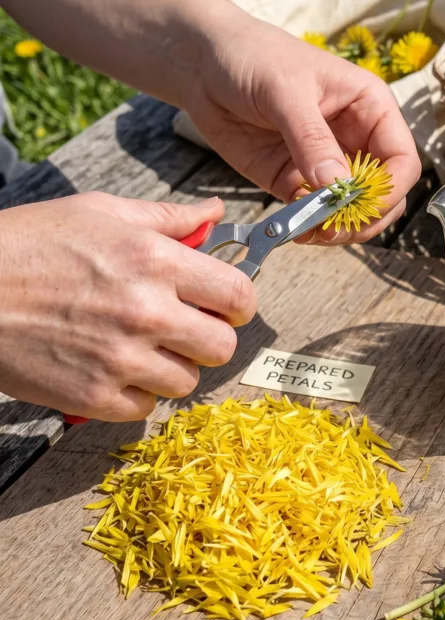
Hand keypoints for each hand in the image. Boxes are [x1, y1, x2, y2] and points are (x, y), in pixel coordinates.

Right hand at [0, 193, 256, 420]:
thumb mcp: (100, 212)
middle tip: (183, 328)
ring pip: (188, 381)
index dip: (237, 302)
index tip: (225, 304)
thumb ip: (167, 218)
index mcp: (156, 261)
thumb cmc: (29, 243)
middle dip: (209, 336)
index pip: (238, 295)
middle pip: (223, 346)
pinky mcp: (93, 396)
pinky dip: (135, 392)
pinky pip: (146, 407)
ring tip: (140, 346)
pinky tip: (113, 367)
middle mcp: (147, 312)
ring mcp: (121, 359)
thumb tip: (215, 213)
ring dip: (172, 366)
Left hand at [183, 15, 421, 243]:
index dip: (389, 189)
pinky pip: (313, 216)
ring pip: (351, 213)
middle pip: (384, 196)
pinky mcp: (294, 182)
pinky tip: (292, 230)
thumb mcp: (285, 91)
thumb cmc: (253, 57)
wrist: (203, 64)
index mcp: (370, 109)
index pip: (402, 160)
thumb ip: (312, 138)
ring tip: (309, 232)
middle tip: (332, 228)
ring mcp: (326, 166)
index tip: (359, 205)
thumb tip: (337, 185)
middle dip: (364, 217)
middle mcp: (356, 141)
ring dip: (337, 229)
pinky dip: (308, 229)